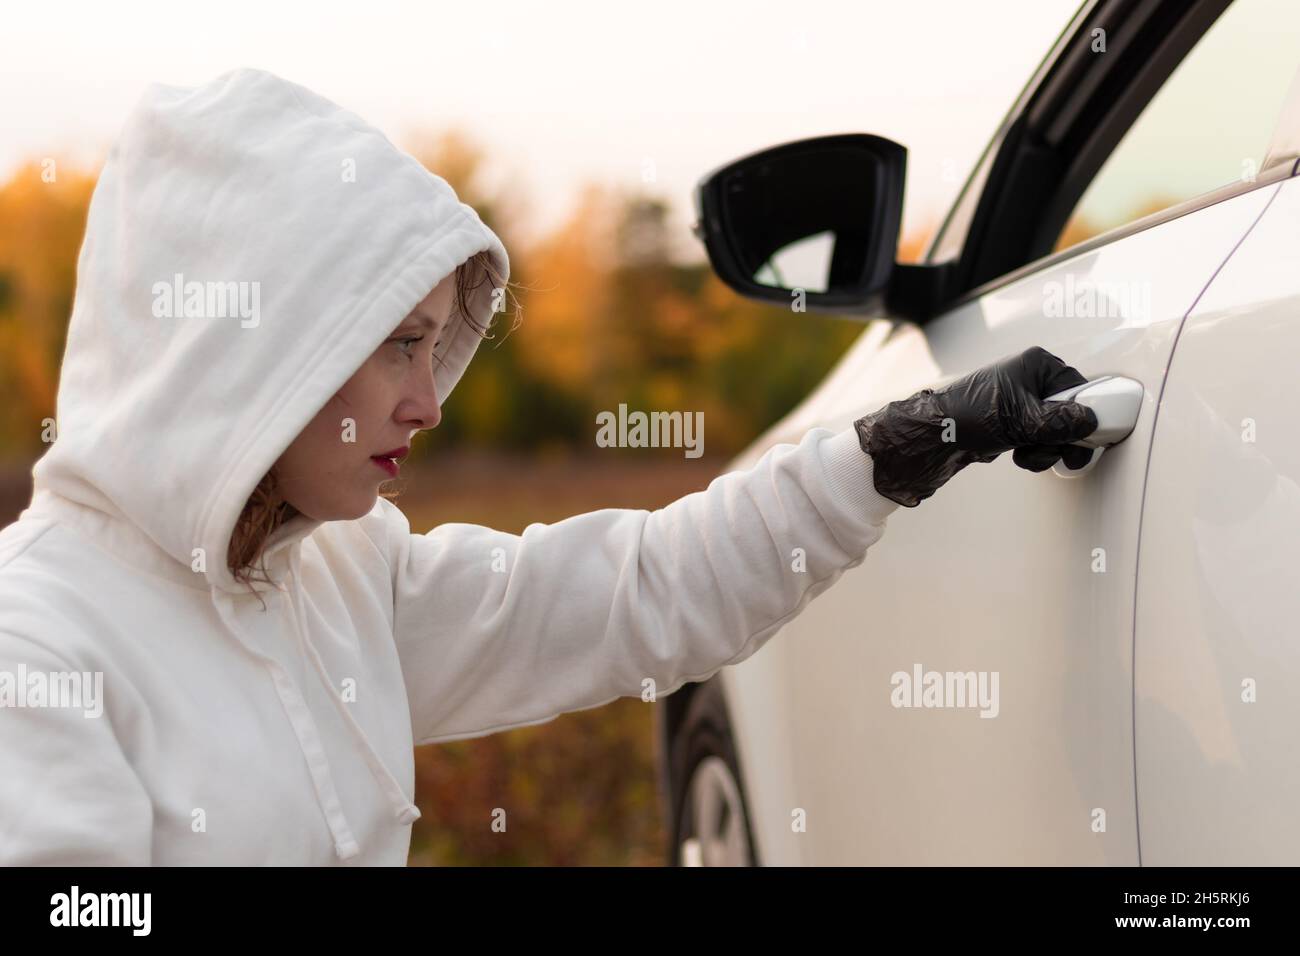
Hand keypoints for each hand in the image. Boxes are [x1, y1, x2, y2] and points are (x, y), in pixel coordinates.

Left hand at [853, 346, 1099, 507]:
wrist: (936, 437)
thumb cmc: (971, 415)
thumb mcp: (1023, 419)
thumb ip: (1061, 422)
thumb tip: (1090, 422)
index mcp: (1037, 365)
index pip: (1079, 387)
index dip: (1084, 415)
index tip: (1086, 437)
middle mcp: (1031, 379)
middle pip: (1070, 413)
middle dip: (1062, 438)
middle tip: (1062, 454)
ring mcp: (1022, 402)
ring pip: (1055, 431)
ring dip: (1046, 449)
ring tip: (1027, 453)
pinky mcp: (1014, 422)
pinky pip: (1038, 439)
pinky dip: (1033, 452)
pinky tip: (1017, 454)